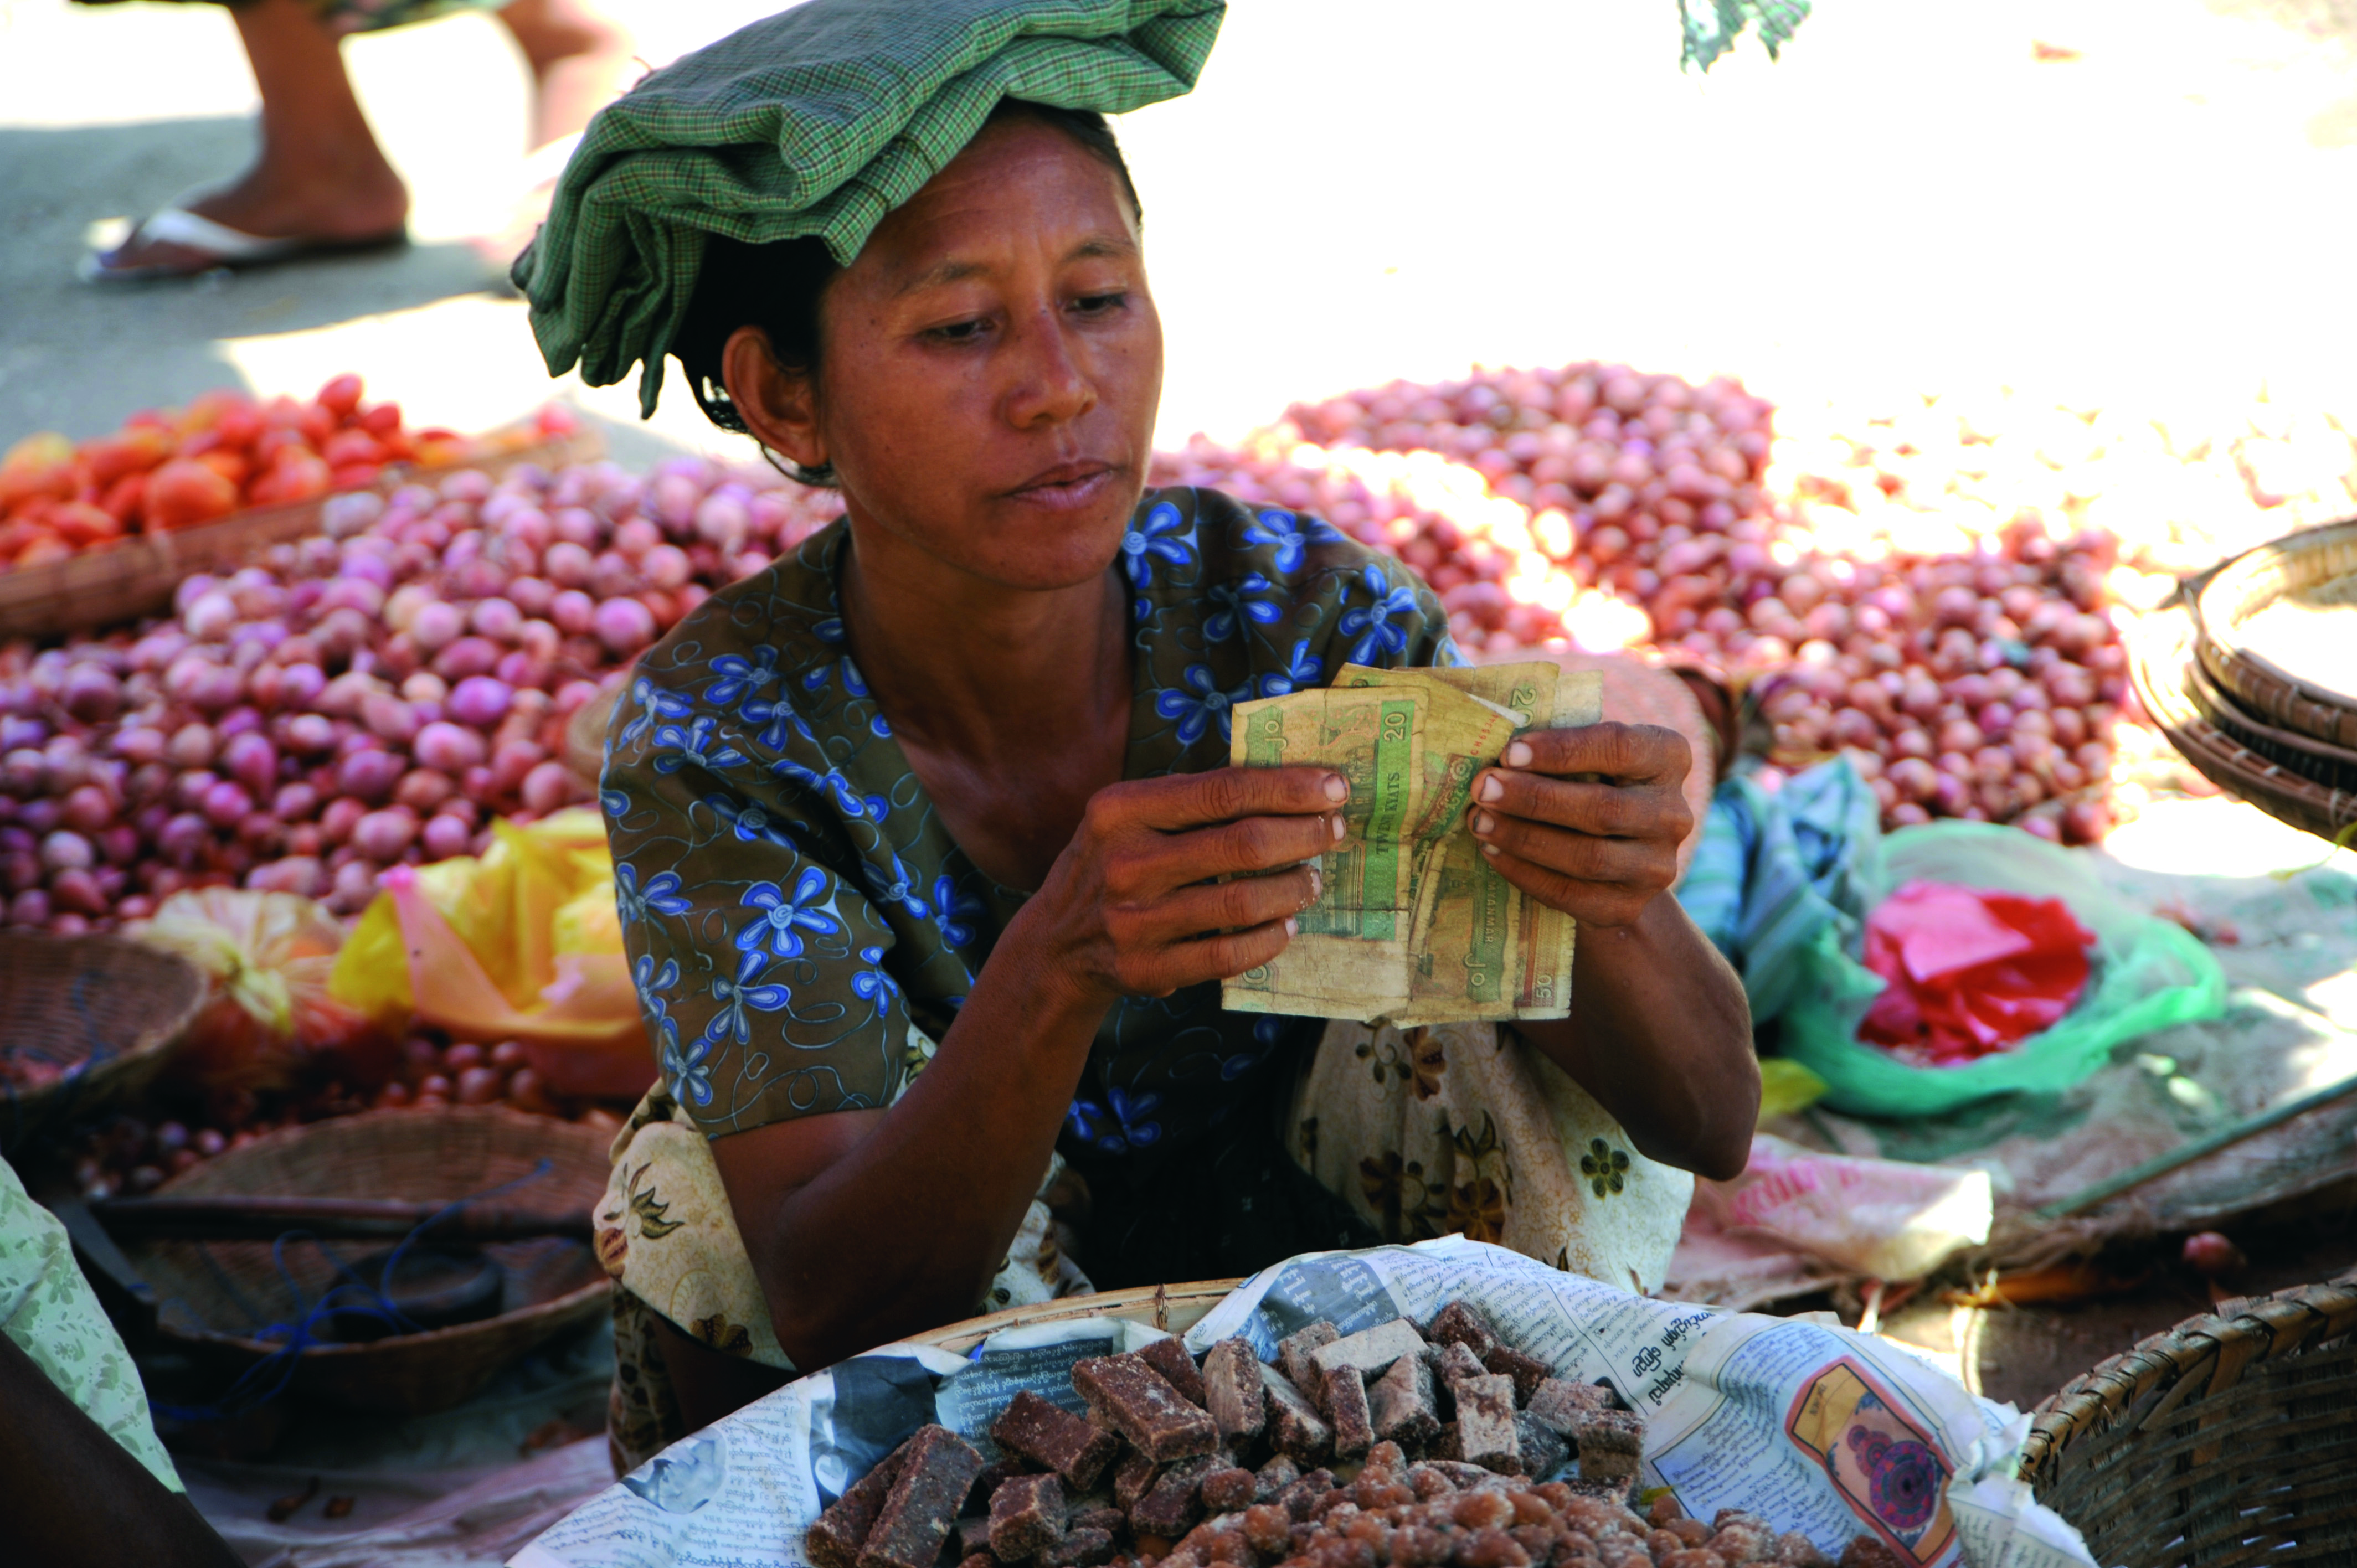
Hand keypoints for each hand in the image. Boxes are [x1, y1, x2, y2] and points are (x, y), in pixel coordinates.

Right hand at [1022, 766, 1344, 1006]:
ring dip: (1292, 890)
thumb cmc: (1113, 862)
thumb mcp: (1129, 816)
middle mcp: (1124, 863)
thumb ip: (1193, 799)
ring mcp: (1133, 921)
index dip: (1288, 788)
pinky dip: (1267, 940)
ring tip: (1312, 880)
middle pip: (1241, 845)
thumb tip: (1289, 783)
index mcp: (1121, 810)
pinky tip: (1285, 925)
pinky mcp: (1145, 970)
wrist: (1055, 943)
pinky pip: (1227, 957)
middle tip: (1332, 832)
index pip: (1223, 791)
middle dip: (1303, 835)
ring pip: (1240, 904)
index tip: (1335, 787)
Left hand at [1465, 722, 1694, 927]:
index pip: (1619, 747)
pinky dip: (1525, 873)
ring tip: (1480, 821)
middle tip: (1484, 788)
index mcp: (1667, 758)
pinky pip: (1570, 894)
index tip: (1510, 753)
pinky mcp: (1628, 907)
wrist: (1613, 856)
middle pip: (1602, 809)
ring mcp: (1656, 867)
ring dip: (1524, 838)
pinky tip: (1492, 851)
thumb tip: (1494, 747)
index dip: (1562, 750)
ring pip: (1587, 857)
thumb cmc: (1588, 783)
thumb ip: (1557, 748)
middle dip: (1534, 799)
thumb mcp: (1586, 755)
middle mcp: (1673, 814)